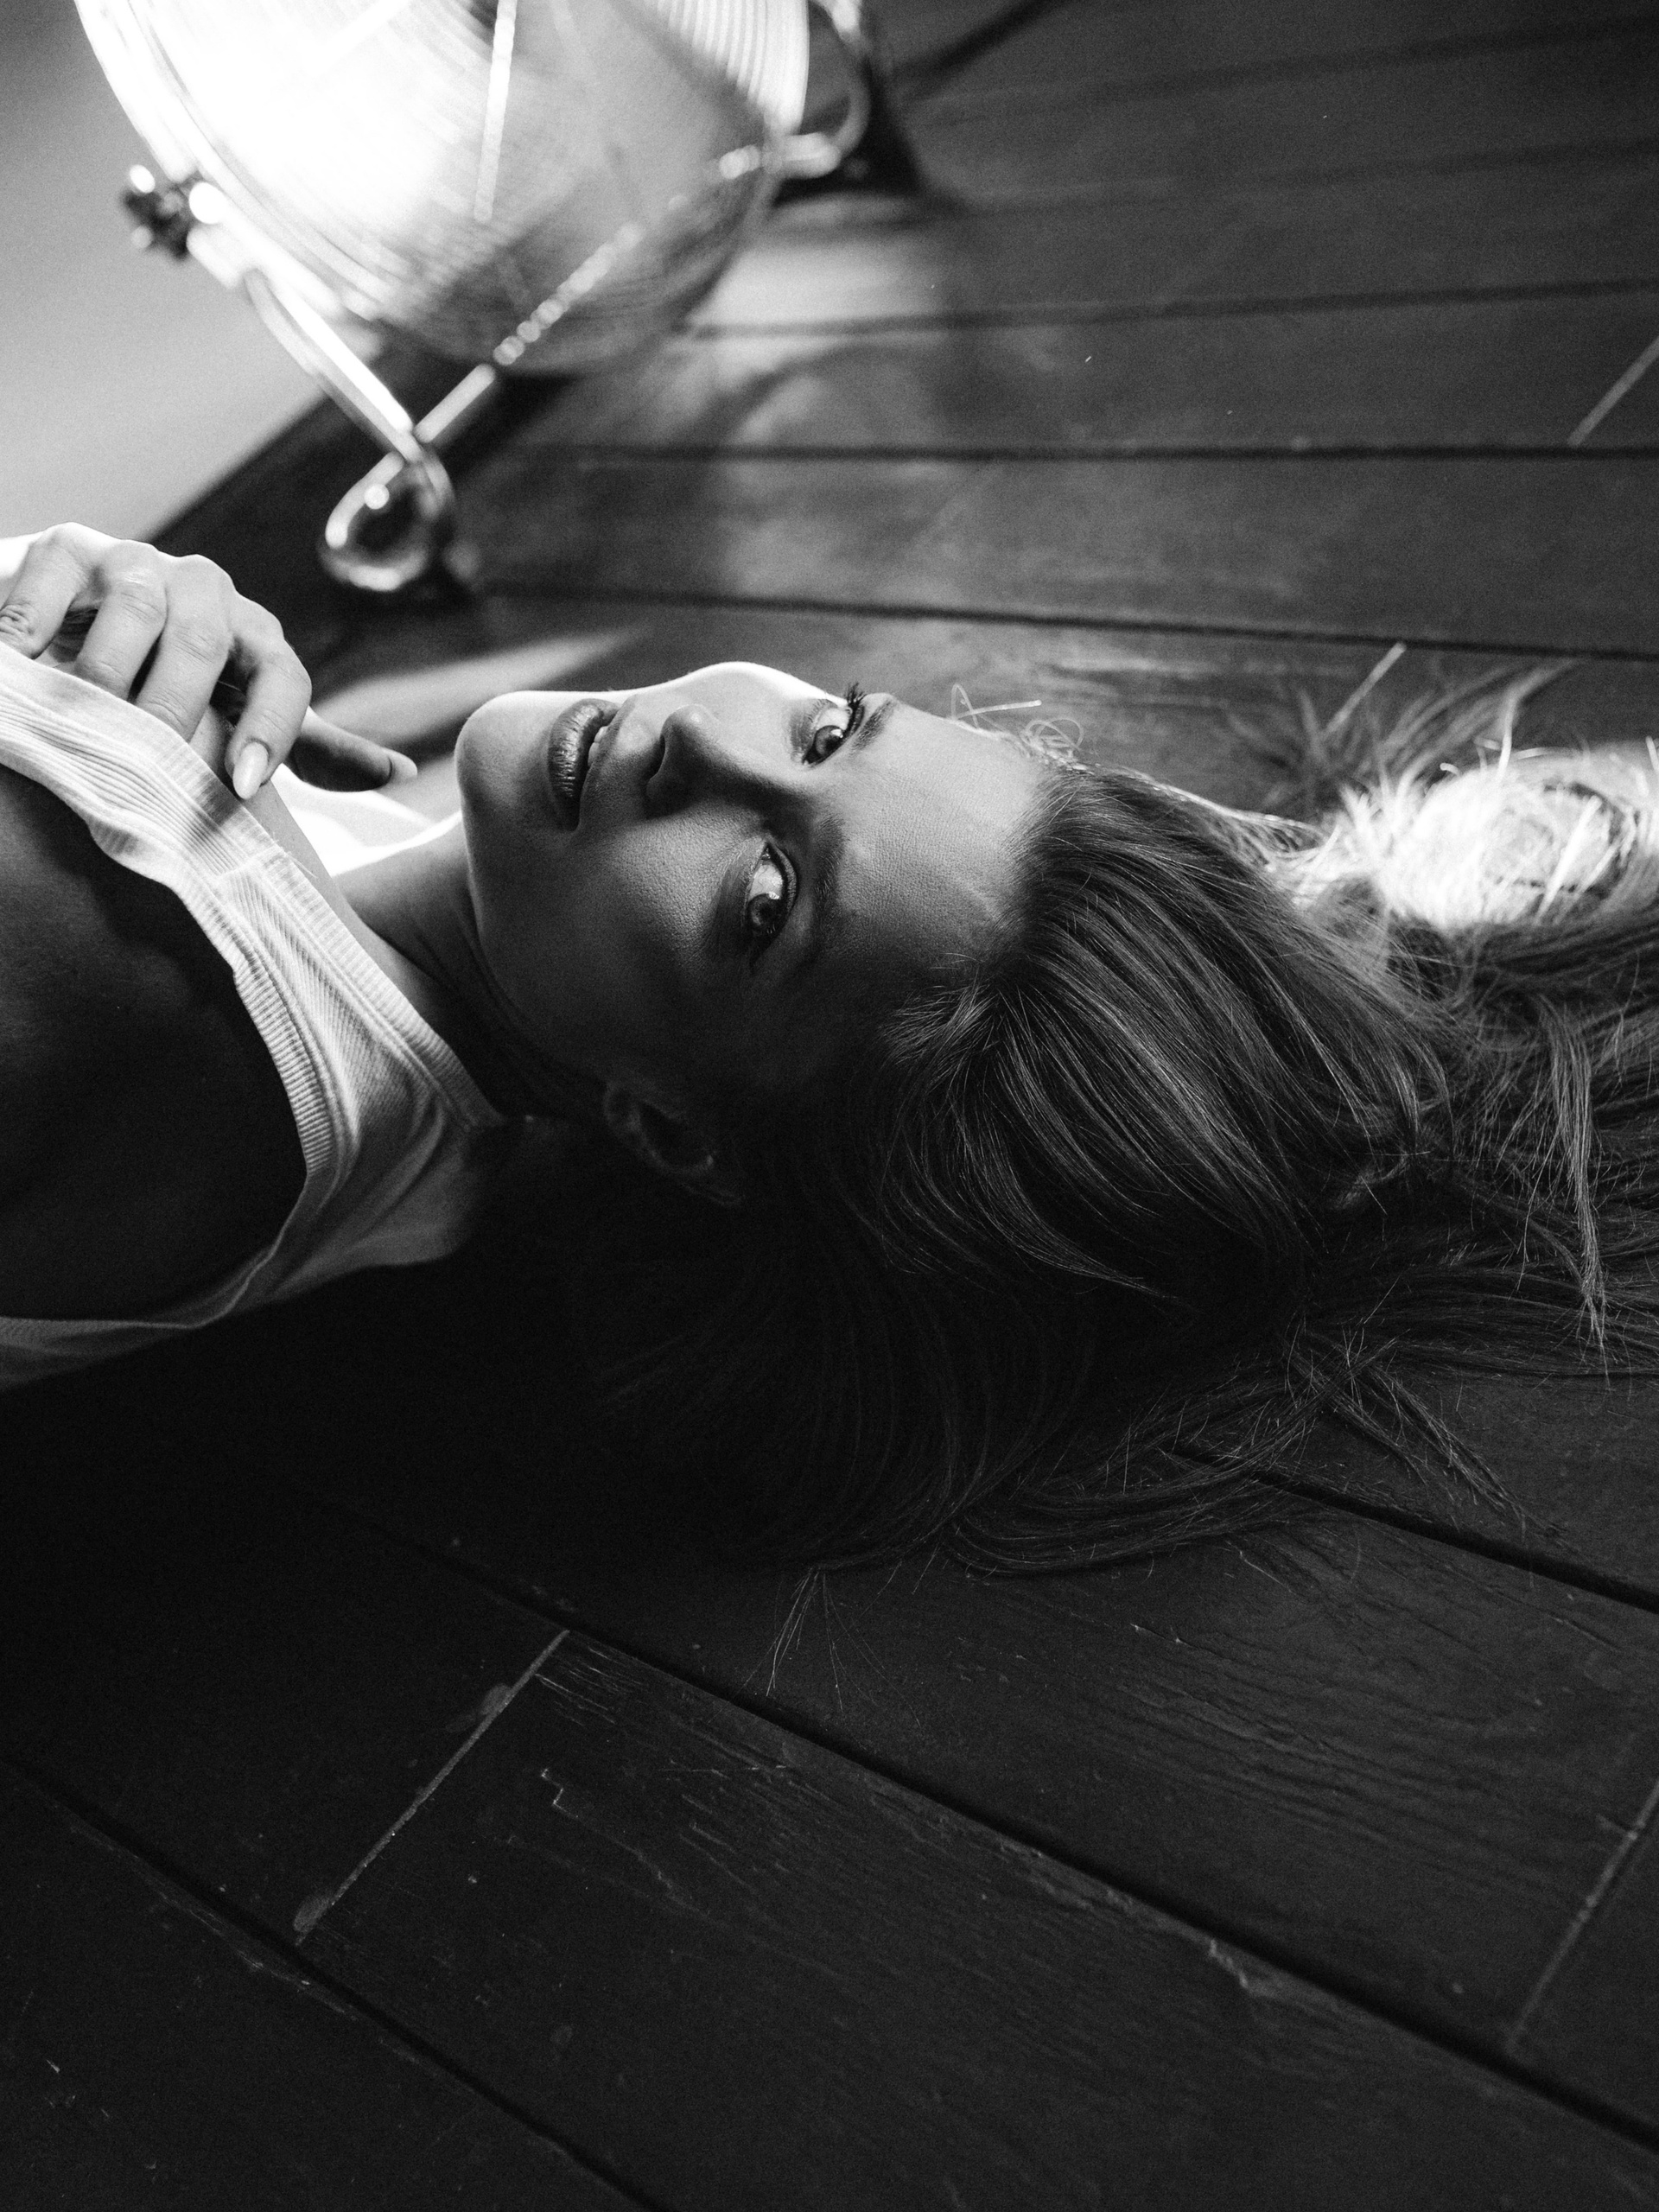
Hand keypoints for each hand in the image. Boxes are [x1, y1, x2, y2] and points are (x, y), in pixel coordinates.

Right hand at [0, 524, 416, 797]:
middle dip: (177, 707)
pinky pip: (56, 582)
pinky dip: (35, 628)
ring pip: (137, 607)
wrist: (71, 628)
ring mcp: (135, 562)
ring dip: (107, 672)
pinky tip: (19, 673)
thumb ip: (307, 746)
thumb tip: (399, 773)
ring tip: (83, 725)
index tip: (239, 787)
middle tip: (145, 761)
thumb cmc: (168, 687)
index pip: (284, 676)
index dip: (269, 730)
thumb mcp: (238, 717)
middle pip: (207, 640)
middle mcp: (206, 591)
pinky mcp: (66, 548)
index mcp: (254, 637)